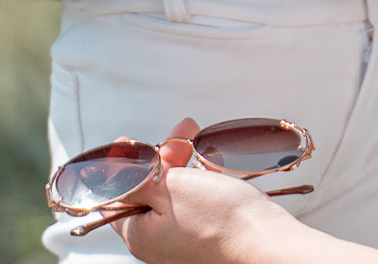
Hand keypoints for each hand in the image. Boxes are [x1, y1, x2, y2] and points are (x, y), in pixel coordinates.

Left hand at [111, 119, 293, 263]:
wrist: (264, 241)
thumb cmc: (219, 221)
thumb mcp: (168, 189)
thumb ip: (136, 178)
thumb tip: (113, 171)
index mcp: (138, 233)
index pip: (116, 194)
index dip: (122, 165)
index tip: (131, 143)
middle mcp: (156, 240)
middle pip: (146, 190)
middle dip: (159, 158)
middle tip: (177, 136)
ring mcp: (181, 238)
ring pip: (172, 192)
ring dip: (181, 164)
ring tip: (198, 140)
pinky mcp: (204, 233)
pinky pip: (193, 202)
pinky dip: (198, 180)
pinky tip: (210, 165)